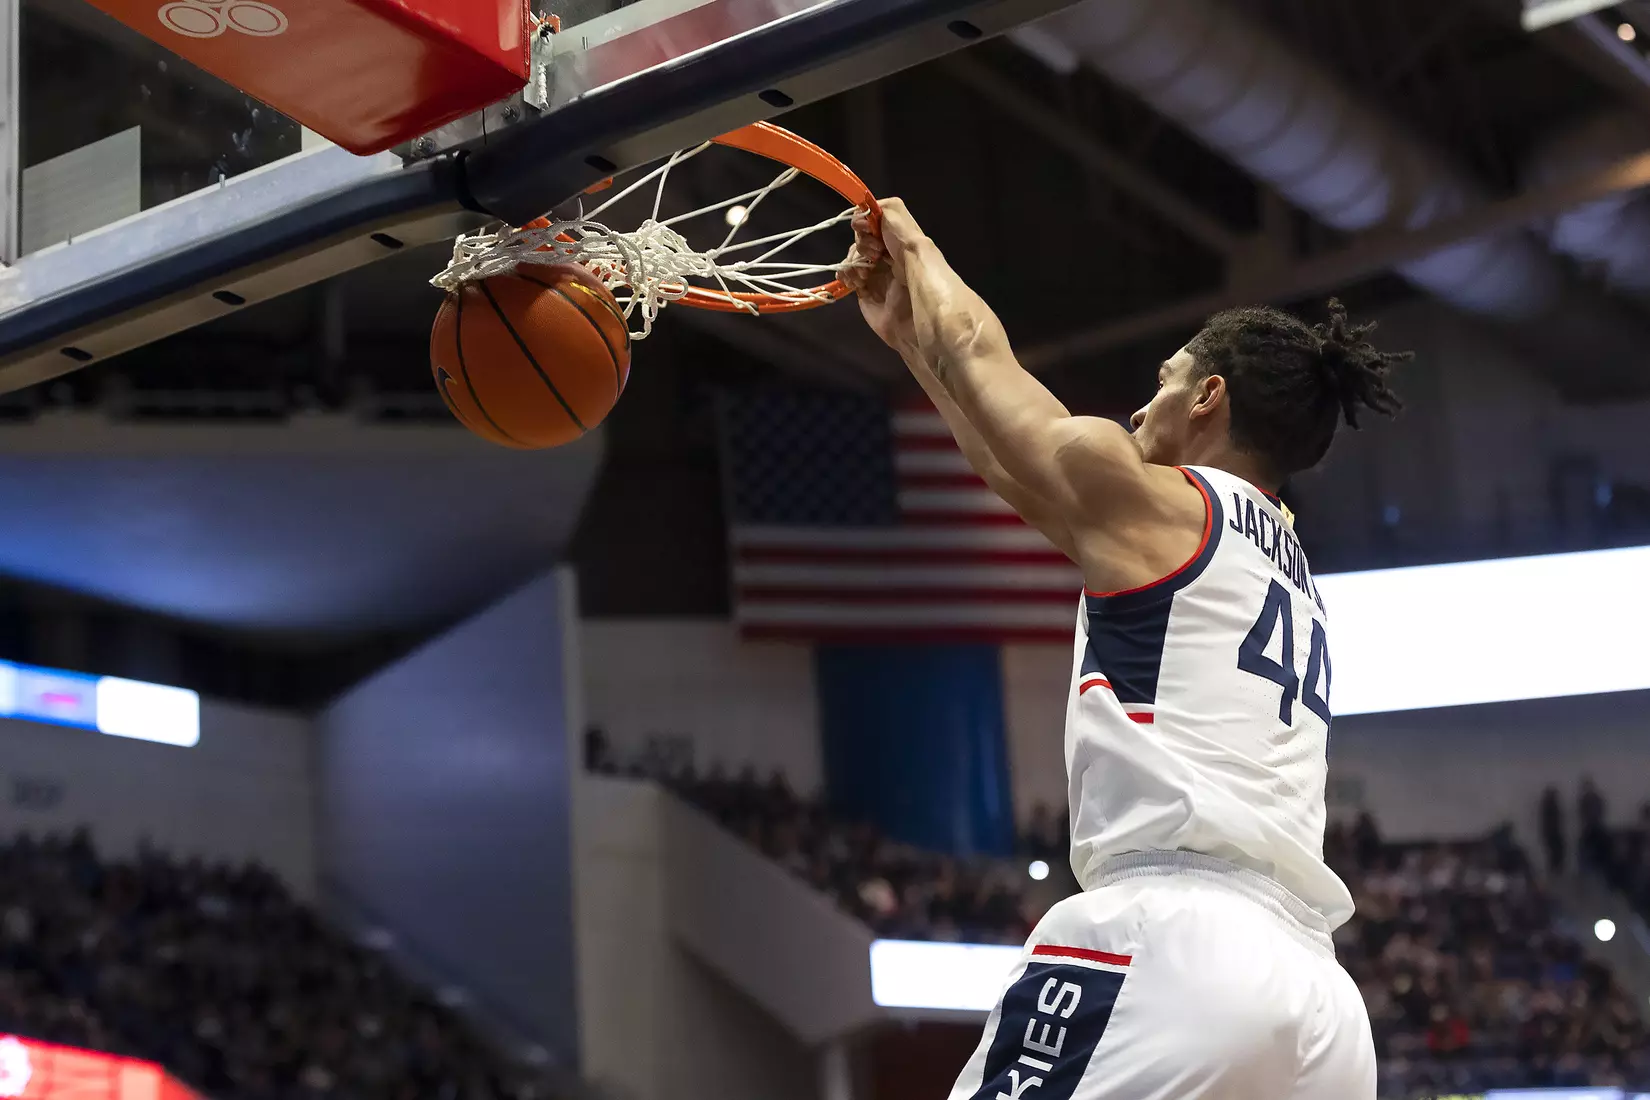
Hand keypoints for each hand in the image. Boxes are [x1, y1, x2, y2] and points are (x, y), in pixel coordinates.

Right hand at [839, 198, 923, 353]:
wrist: (926, 333)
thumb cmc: (930, 288)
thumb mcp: (919, 247)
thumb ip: (896, 221)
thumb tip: (869, 205)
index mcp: (910, 243)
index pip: (883, 217)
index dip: (871, 217)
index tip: (865, 226)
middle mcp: (894, 257)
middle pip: (866, 234)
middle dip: (863, 239)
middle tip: (872, 254)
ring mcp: (880, 276)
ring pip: (854, 255)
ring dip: (853, 259)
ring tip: (863, 275)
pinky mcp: (868, 296)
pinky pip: (849, 277)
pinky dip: (846, 276)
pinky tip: (854, 284)